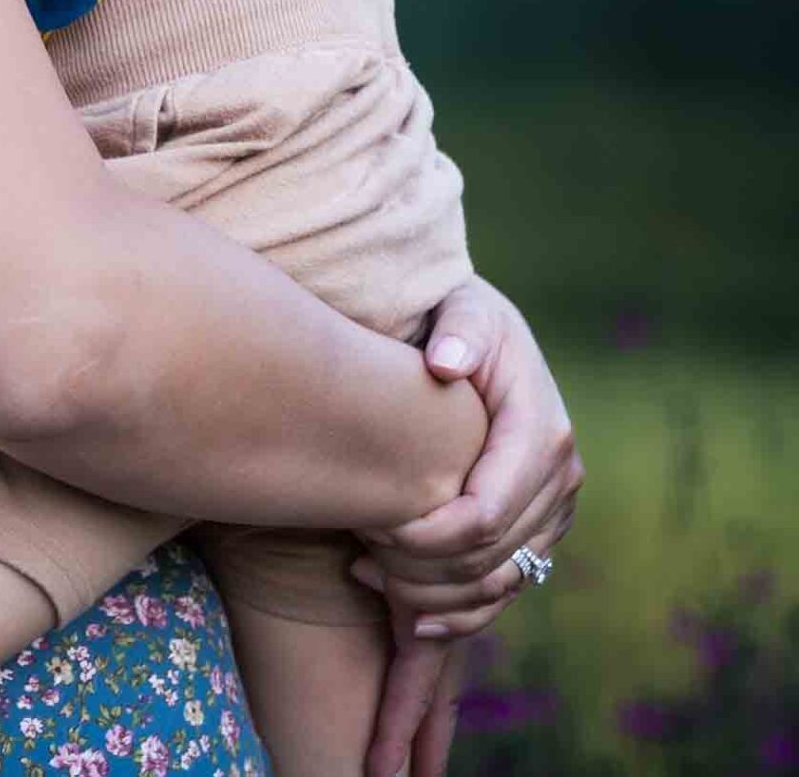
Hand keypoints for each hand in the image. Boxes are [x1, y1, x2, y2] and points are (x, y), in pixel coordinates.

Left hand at [356, 276, 580, 775]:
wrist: (482, 332)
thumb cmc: (459, 316)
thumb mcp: (462, 306)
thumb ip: (458, 329)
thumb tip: (447, 362)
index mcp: (542, 432)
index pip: (486, 514)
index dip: (427, 535)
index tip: (368, 527)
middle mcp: (561, 477)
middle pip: (490, 558)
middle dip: (420, 567)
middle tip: (358, 554)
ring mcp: (555, 509)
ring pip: (498, 584)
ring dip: (433, 595)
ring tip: (367, 571)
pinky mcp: (541, 529)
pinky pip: (506, 590)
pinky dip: (459, 612)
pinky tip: (406, 613)